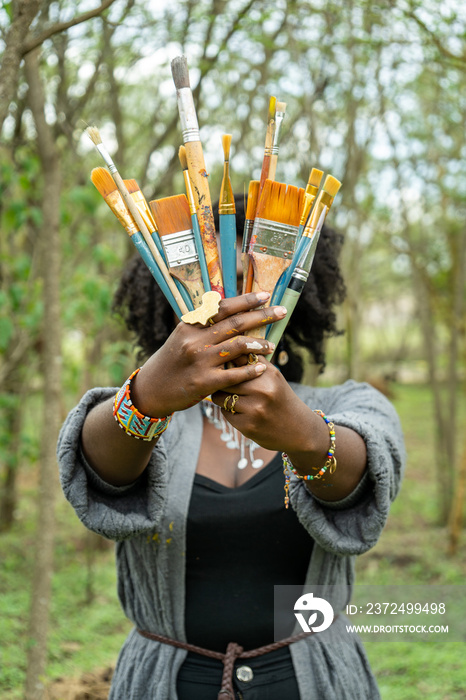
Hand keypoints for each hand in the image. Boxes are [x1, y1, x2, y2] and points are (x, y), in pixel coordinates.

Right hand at [131, 292, 286, 416]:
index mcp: (190, 325)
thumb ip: (203, 324)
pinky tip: (262, 367)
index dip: (245, 301)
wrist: (152, 390)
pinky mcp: (204, 383)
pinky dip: (250, 369)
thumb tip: (227, 306)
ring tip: (272, 345)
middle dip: (262, 316)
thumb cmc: (173, 361)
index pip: (222, 307)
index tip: (264, 296)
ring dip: (258, 345)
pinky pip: (234, 374)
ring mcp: (200, 361)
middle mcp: (195, 340)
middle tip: (281, 312)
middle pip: (235, 324)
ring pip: (237, 347)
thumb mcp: (182, 337)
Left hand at [211, 360, 317, 454]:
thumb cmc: (281, 399)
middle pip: (226, 380)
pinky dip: (229, 413)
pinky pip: (226, 413)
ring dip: (223, 398)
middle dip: (222, 383)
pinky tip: (241, 413)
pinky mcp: (248, 426)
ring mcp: (255, 409)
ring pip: (221, 397)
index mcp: (268, 374)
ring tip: (231, 399)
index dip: (228, 365)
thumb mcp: (274, 377)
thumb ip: (254, 363)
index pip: (237, 361)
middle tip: (224, 385)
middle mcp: (262, 390)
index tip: (226, 368)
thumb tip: (230, 352)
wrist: (299, 430)